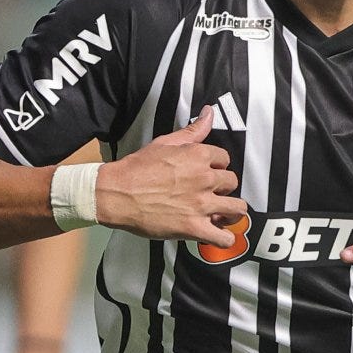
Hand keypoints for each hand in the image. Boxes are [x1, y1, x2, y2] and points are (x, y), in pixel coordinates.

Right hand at [95, 107, 247, 241]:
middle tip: (209, 193)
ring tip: (221, 214)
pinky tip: (216, 234)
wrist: (115, 193)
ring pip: (237, 209)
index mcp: (199, 156)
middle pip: (232, 182)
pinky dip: (224, 239)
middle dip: (222, 188)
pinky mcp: (194, 227)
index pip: (225, 159)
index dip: (216, 166)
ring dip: (231, 212)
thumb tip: (209, 113)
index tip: (206, 174)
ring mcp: (201, 204)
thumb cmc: (135, 169)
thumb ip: (192, 131)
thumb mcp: (164, 142)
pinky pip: (224, 238)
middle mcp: (205, 179)